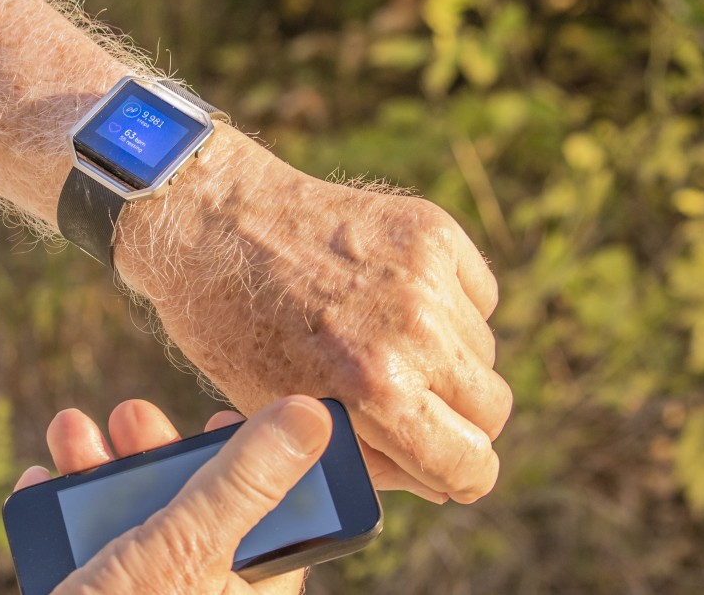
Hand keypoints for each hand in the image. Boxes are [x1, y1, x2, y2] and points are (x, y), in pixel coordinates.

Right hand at [13, 396, 330, 594]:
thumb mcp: (186, 548)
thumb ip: (245, 482)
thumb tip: (310, 416)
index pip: (274, 517)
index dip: (254, 461)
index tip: (223, 417)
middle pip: (192, 509)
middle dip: (153, 452)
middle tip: (129, 416)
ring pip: (129, 524)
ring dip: (95, 469)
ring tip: (69, 431)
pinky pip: (81, 554)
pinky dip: (58, 515)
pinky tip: (40, 482)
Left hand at [115, 129, 512, 503]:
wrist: (212, 222)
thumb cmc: (232, 325)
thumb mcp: (282, 412)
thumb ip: (365, 454)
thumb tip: (436, 482)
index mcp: (375, 391)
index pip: (470, 463)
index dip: (463, 477)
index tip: (454, 470)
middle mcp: (413, 334)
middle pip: (491, 410)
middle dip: (457, 421)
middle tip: (413, 406)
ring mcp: (426, 277)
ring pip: (483, 351)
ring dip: (448, 359)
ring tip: (382, 342)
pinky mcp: (431, 231)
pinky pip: (477, 294)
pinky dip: (448, 304)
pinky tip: (391, 298)